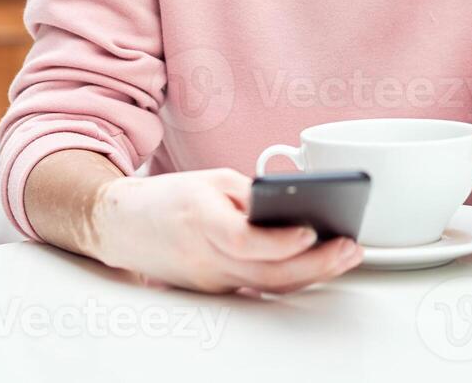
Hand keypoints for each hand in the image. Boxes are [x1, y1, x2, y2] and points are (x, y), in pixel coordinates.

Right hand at [90, 168, 363, 294]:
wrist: (123, 226)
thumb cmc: (166, 199)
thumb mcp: (211, 181)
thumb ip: (250, 196)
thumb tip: (292, 209)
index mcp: (201, 220)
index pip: (245, 240)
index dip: (281, 241)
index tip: (312, 230)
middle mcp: (206, 258)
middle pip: (267, 271)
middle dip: (315, 263)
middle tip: (348, 249)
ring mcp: (211, 280)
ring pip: (268, 284)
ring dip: (310, 273)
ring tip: (344, 256)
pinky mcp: (215, 290)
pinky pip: (258, 287)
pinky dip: (289, 277)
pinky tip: (316, 265)